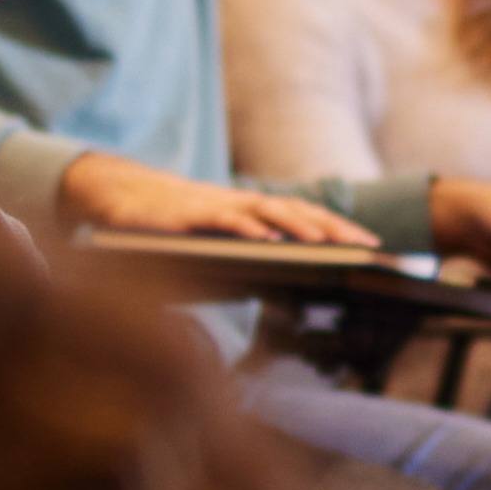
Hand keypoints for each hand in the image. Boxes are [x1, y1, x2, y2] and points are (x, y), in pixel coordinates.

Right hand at [57, 149, 379, 247]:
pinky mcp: (188, 216)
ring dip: (297, 224)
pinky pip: (223, 220)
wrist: (119, 200)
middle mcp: (239, 205)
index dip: (337, 228)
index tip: (371, 244)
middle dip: (333, 226)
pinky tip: (267, 239)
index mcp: (249, 212)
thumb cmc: (170, 228)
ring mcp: (215, 207)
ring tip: (325, 240)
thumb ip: (241, 261)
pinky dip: (247, 227)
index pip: (302, 216)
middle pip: (295, 210)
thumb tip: (271, 290)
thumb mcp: (212, 247)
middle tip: (365, 245)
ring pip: (265, 211)